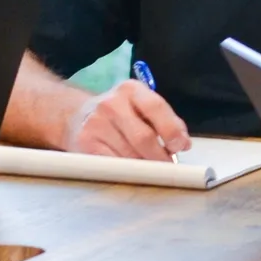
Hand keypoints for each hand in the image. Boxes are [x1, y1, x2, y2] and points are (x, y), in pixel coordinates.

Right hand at [62, 80, 191, 159]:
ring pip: (129, 155)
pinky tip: (130, 169)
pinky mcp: (85, 143)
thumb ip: (166, 121)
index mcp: (131, 89)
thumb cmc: (120, 114)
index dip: (172, 130)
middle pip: (143, 137)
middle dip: (160, 157)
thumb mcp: (141, 107)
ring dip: (144, 167)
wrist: (77, 116)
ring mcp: (96, 123)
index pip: (156, 107)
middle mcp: (111, 103)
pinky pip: (113, 164)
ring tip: (148, 167)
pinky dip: (126, 171)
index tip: (181, 146)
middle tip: (167, 167)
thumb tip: (183, 143)